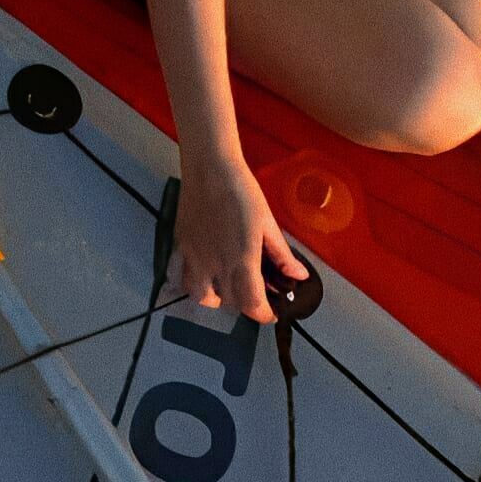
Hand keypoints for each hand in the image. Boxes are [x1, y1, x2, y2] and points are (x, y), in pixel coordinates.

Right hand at [174, 151, 300, 323]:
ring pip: (204, 298)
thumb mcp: (268, 222)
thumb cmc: (243, 191)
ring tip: (230, 286)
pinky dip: (197, 286)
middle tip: (257, 291)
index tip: (272, 310)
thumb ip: (282, 254)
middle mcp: (217, 265)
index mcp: (243, 259)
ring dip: (220, 299)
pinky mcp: (182, 248)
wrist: (209, 167)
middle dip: (247, 304)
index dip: (264, 314)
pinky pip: (185, 280)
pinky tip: (207, 275)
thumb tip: (299, 276)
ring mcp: (196, 258)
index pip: (252, 304)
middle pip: (231, 304)